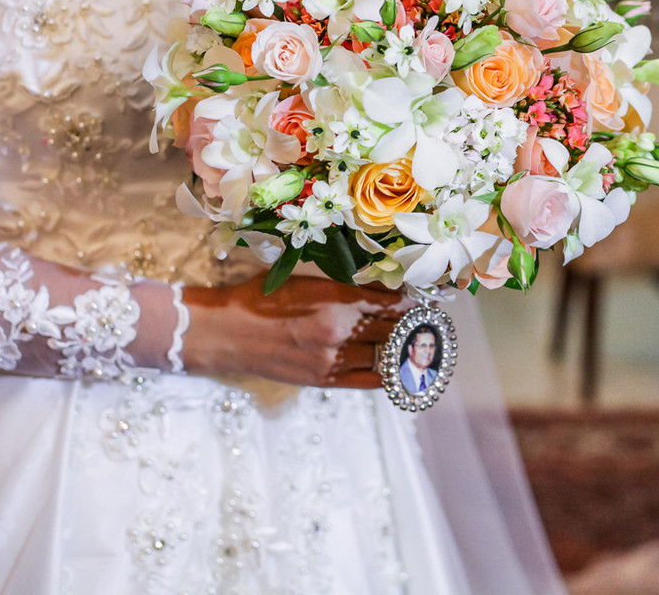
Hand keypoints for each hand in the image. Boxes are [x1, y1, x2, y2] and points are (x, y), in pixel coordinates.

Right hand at [180, 275, 411, 387]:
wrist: (227, 333)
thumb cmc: (264, 298)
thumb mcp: (307, 278)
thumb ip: (348, 284)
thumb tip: (387, 285)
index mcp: (336, 300)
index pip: (392, 303)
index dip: (413, 303)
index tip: (425, 300)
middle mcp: (340, 330)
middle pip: (395, 329)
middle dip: (416, 324)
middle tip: (431, 321)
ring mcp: (333, 359)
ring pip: (388, 355)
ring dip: (408, 349)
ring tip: (423, 342)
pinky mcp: (325, 380)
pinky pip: (372, 381)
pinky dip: (393, 375)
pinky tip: (405, 368)